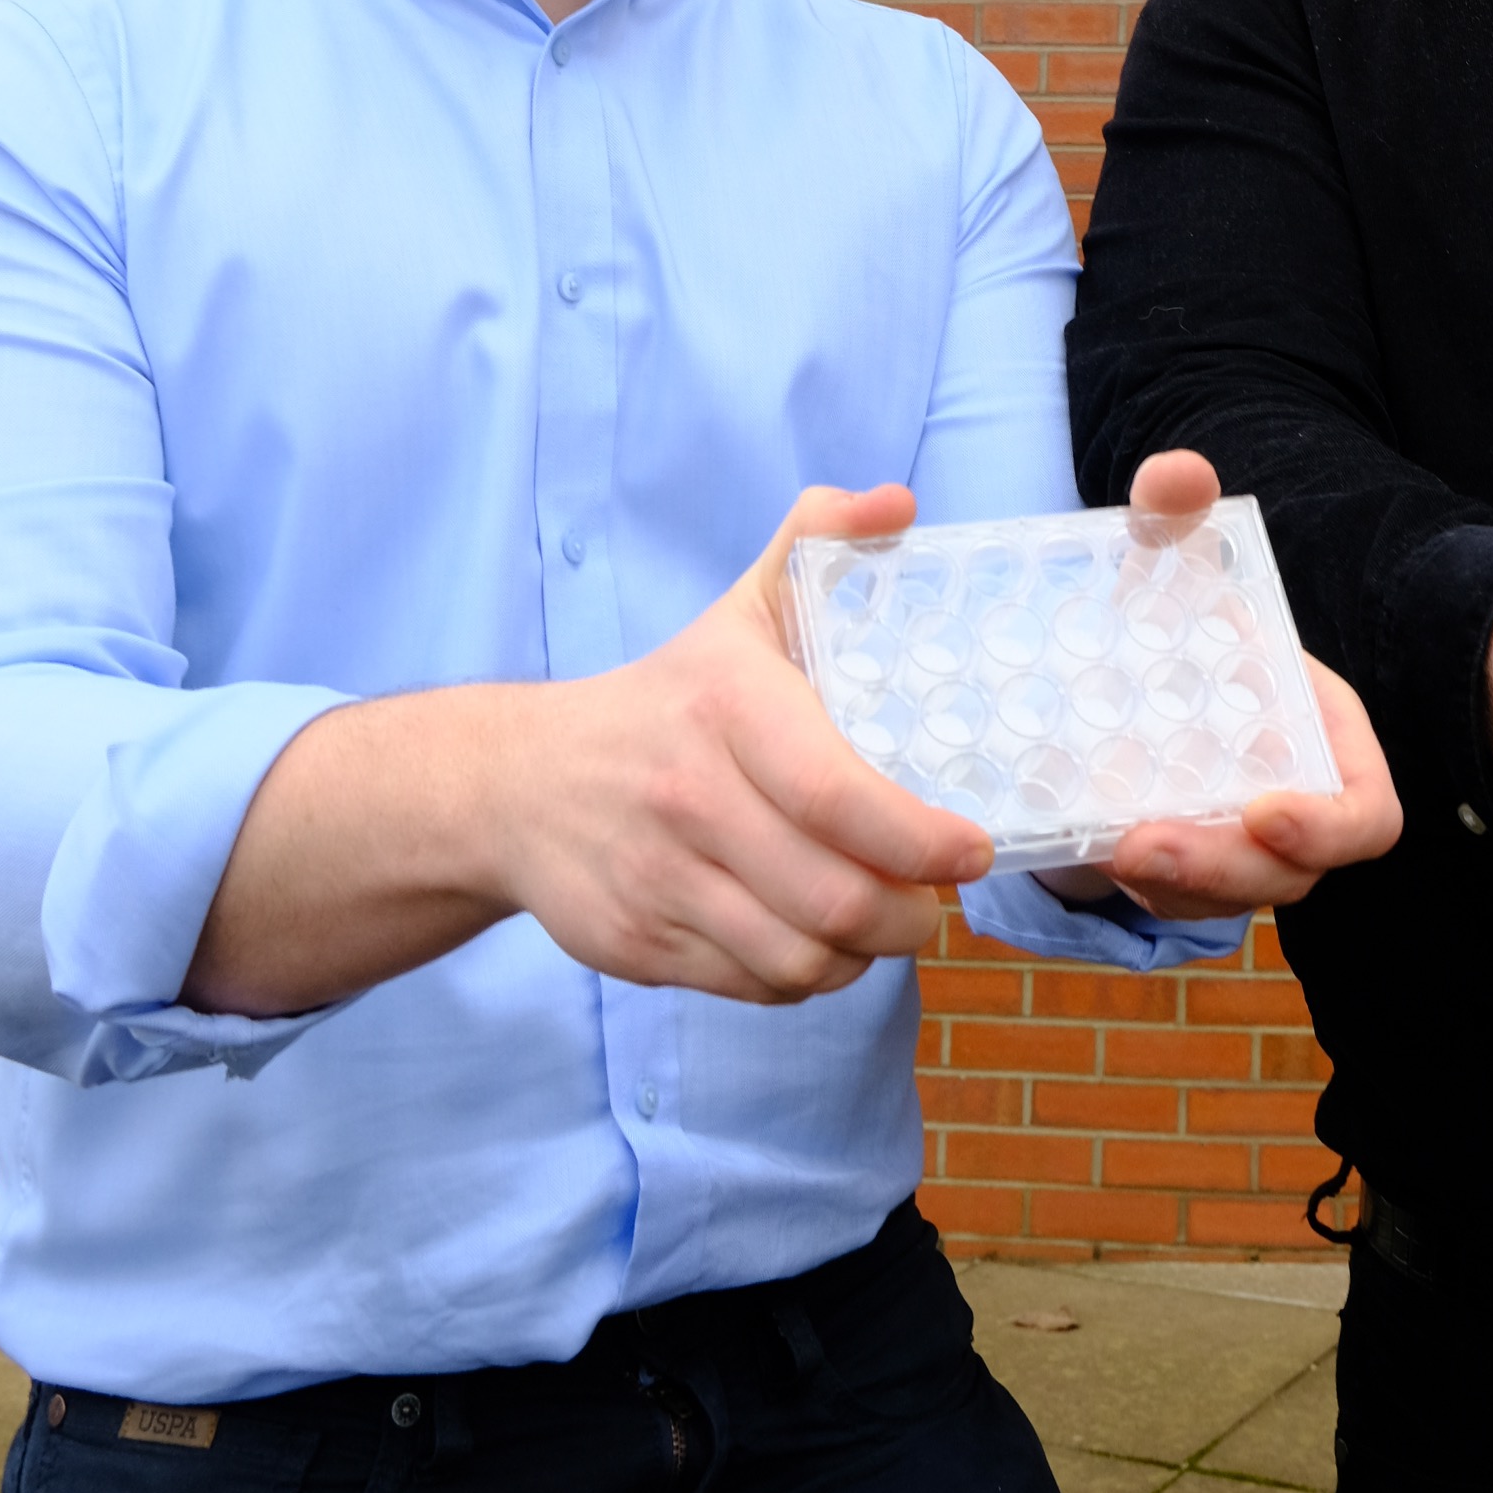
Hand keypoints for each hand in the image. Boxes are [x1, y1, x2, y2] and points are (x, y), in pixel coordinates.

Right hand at [186, 481, 991, 1018]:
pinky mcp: (638, 945)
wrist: (519, 782)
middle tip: (938, 900)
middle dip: (911, 915)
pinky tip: (819, 943)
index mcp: (728, 708)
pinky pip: (753, 987)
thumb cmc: (668, 696)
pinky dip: (805, 980)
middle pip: (832, 898)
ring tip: (887, 923)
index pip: (839, 797)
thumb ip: (820, 538)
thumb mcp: (741, 606)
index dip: (922, 840)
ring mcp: (659, 880)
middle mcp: (689, 798)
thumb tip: (898, 504)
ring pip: (798, 958)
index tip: (973, 849)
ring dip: (864, 956)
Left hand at [1036, 451, 1403, 920]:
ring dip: (1172, 887)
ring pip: (1224, 899)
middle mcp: (1293, 806)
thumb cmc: (1176, 618)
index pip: (1364, 817)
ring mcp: (1238, 846)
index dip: (1327, 827)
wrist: (1130, 664)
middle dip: (1220, 870)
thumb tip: (1177, 473)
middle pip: (1287, 876)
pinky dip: (1134, 884)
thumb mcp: (1169, 564)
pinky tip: (1085, 844)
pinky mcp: (1183, 865)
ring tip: (1109, 847)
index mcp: (1326, 744)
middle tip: (1143, 845)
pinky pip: (1172, 898)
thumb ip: (1175, 518)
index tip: (1263, 810)